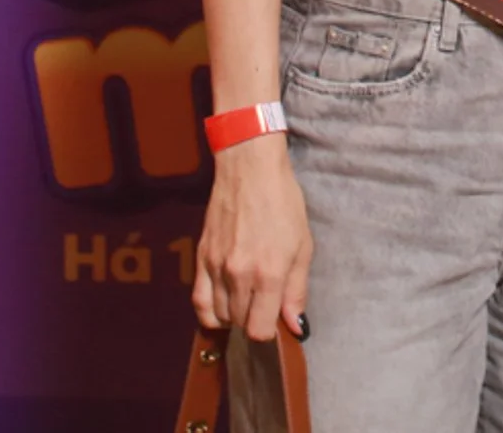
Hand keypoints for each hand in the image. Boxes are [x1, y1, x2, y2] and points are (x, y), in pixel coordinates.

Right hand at [192, 137, 312, 342]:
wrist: (250, 170)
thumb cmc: (283, 203)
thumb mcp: (303, 245)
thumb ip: (297, 290)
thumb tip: (296, 326)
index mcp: (268, 273)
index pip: (259, 331)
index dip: (269, 333)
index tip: (276, 321)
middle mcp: (239, 275)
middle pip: (240, 324)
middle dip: (254, 320)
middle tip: (266, 304)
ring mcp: (216, 267)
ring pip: (220, 315)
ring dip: (235, 315)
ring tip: (248, 299)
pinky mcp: (201, 257)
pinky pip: (199, 301)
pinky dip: (210, 312)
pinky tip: (223, 306)